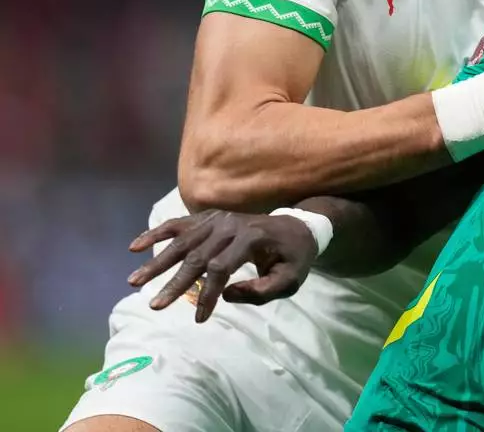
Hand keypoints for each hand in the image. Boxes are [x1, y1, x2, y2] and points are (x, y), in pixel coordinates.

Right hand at [127, 209, 317, 322]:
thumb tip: (225, 295)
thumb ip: (263, 292)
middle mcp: (231, 225)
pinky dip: (156, 233)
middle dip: (175, 283)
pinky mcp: (209, 217)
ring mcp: (218, 218)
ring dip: (157, 261)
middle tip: (156, 306)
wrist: (297, 227)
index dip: (208, 294)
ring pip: (182, 240)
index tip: (200, 318)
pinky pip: (179, 223)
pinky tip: (135, 246)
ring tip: (134, 282)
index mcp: (251, 238)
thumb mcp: (290, 280)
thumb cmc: (293, 258)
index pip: (221, 268)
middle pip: (197, 256)